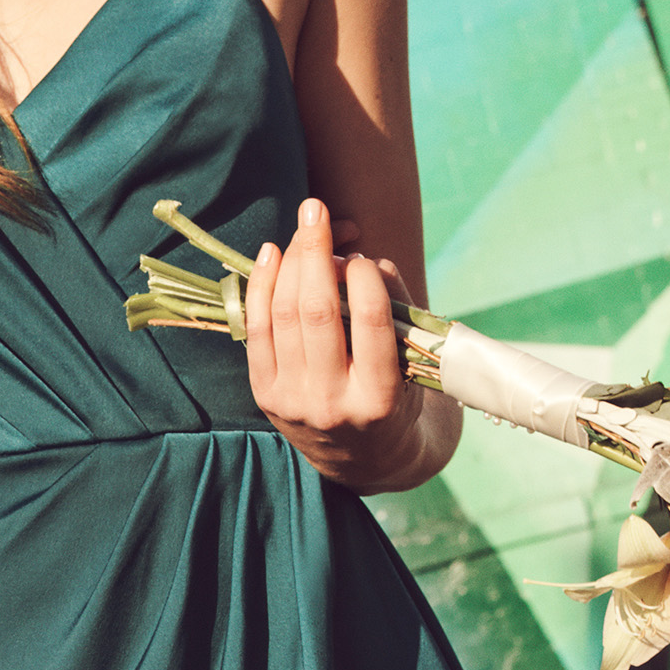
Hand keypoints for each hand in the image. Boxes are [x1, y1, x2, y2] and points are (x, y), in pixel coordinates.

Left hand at [244, 199, 431, 491]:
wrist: (364, 458)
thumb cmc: (398, 395)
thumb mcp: (412, 360)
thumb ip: (393, 306)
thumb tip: (356, 254)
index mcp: (379, 397)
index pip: (369, 322)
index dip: (363, 276)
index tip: (362, 255)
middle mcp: (331, 402)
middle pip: (316, 312)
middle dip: (315, 253)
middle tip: (317, 210)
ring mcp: (292, 401)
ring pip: (283, 316)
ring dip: (290, 264)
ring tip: (302, 229)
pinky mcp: (265, 395)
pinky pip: (256, 331)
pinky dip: (261, 288)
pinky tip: (271, 255)